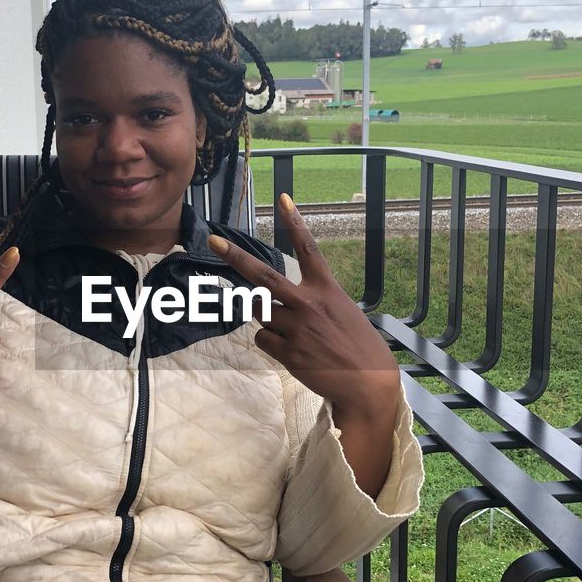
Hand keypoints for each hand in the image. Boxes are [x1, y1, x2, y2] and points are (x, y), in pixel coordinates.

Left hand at [208, 193, 400, 420]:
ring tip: (295, 333)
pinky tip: (294, 351)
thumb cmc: (357, 345)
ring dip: (268, 318)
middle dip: (235, 258)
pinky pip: (262, 339)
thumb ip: (311, 301)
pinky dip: (272, 344)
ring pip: (259, 312)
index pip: (308, 248)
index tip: (283, 198)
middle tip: (214, 242)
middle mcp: (308, 303)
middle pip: (263, 276)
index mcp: (326, 289)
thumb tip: (275, 304)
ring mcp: (296, 327)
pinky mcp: (287, 351)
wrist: (367, 383)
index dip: (295, 222)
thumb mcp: (342, 311)